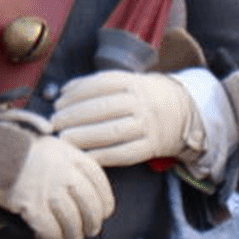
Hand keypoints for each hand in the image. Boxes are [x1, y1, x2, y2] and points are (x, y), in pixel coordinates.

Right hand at [0, 135, 114, 238]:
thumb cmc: (26, 153)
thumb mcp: (57, 149)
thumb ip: (75, 166)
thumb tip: (91, 194)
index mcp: (73, 158)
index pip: (100, 184)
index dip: (105, 203)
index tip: (104, 213)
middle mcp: (64, 174)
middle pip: (90, 205)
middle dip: (93, 223)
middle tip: (91, 231)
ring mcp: (48, 190)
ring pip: (72, 220)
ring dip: (75, 235)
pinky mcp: (31, 205)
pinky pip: (50, 229)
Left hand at [53, 70, 203, 167]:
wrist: (184, 112)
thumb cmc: (144, 97)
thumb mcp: (129, 82)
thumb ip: (99, 85)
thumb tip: (64, 91)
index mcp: (134, 83)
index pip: (101, 85)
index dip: (76, 93)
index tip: (57, 103)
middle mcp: (142, 103)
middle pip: (104, 108)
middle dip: (74, 116)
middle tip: (55, 123)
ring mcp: (148, 126)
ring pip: (112, 132)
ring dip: (84, 136)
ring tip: (64, 140)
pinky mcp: (151, 147)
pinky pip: (124, 154)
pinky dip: (103, 156)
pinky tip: (85, 157)